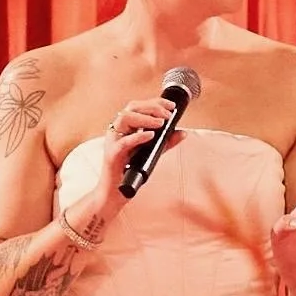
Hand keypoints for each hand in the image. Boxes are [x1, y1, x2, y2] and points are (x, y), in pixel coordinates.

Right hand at [70, 100, 178, 237]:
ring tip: (160, 123)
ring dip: (145, 118)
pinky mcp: (112, 155)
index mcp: (125, 128)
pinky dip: (138, 136)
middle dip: (152, 107)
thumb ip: (166, 142)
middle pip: (131, 108)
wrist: (116, 193)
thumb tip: (183, 132)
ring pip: (125, 119)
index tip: (170, 106)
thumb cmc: (130, 172)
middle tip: (168, 115)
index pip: (138, 106)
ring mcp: (113, 141)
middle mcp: (117, 131)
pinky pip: (123, 142)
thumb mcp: (152, 153)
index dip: (155, 102)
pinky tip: (150, 135)